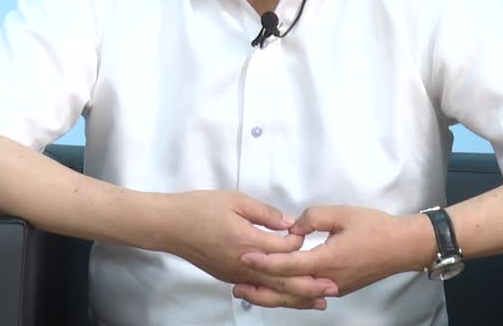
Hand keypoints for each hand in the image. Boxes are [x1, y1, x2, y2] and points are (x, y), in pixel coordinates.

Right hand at [157, 190, 339, 309]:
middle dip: (310, 285)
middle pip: (283, 279)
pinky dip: (275, 295)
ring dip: (296, 296)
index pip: (285, 249)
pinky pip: (257, 290)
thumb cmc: (199, 209)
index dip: (299, 242)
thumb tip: (287, 223)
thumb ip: (265, 212)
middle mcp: (244, 264)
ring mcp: (236, 274)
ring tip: (317, 301)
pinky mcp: (228, 276)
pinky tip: (284, 295)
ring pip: (271, 291)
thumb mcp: (235, 200)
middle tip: (332, 288)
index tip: (305, 233)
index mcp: (249, 242)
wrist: (170, 226)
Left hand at [236, 205, 431, 304]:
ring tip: (251, 292)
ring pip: (297, 297)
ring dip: (273, 295)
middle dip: (261, 289)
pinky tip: (278, 289)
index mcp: (327, 260)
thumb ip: (312, 217)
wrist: (404, 247)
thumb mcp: (341, 213)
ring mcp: (335, 287)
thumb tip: (291, 229)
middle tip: (236, 286)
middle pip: (288, 290)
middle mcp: (329, 279)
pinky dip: (290, 294)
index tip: (244, 256)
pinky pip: (309, 294)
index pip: (288, 265)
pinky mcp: (339, 287)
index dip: (264, 261)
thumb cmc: (375, 227)